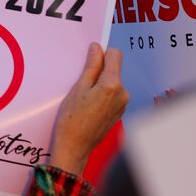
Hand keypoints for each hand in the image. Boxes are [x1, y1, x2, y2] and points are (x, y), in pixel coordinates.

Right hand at [48, 43, 128, 175]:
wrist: (75, 148)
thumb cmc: (72, 119)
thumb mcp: (78, 88)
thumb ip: (91, 66)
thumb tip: (97, 48)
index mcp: (113, 84)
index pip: (115, 54)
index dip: (101, 54)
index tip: (90, 61)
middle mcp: (123, 93)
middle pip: (114, 69)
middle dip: (99, 71)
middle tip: (82, 85)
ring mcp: (123, 104)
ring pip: (113, 82)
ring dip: (100, 84)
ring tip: (85, 98)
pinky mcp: (120, 112)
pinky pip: (113, 94)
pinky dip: (103, 95)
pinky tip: (90, 106)